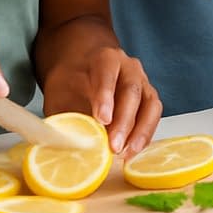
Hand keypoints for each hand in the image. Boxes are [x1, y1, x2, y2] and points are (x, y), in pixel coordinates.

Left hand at [42, 47, 161, 156]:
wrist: (83, 70)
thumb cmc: (71, 83)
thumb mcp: (59, 94)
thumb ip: (64, 117)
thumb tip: (65, 147)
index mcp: (105, 59)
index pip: (107, 74)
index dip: (105, 96)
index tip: (102, 119)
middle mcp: (129, 67)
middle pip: (132, 91)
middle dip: (124, 122)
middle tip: (114, 147)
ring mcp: (143, 82)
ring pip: (150, 104)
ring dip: (140, 131)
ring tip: (125, 153)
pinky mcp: (149, 98)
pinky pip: (153, 116)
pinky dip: (145, 135)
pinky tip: (131, 151)